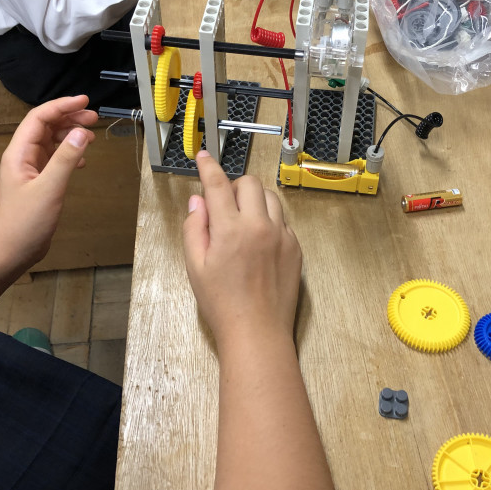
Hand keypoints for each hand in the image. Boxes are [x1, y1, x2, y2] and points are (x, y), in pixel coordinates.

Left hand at [0, 96, 98, 271]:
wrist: (10, 252)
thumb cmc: (25, 222)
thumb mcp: (49, 188)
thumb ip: (66, 159)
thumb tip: (82, 132)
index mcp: (19, 153)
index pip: (39, 118)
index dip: (62, 106)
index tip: (85, 102)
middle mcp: (22, 157)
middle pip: (45, 126)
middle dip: (69, 118)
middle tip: (94, 117)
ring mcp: (29, 170)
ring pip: (51, 142)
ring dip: (70, 135)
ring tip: (92, 135)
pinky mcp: (36, 183)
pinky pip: (54, 159)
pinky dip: (69, 154)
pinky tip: (83, 161)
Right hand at [183, 151, 301, 350]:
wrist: (257, 332)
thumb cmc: (222, 304)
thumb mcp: (195, 266)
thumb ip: (194, 228)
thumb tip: (198, 201)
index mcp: (230, 230)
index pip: (218, 184)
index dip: (208, 167)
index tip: (203, 157)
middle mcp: (259, 226)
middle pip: (250, 183)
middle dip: (234, 187)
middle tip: (223, 206)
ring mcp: (282, 236)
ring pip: (270, 198)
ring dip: (254, 200)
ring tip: (242, 223)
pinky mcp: (296, 248)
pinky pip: (282, 220)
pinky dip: (269, 221)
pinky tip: (258, 243)